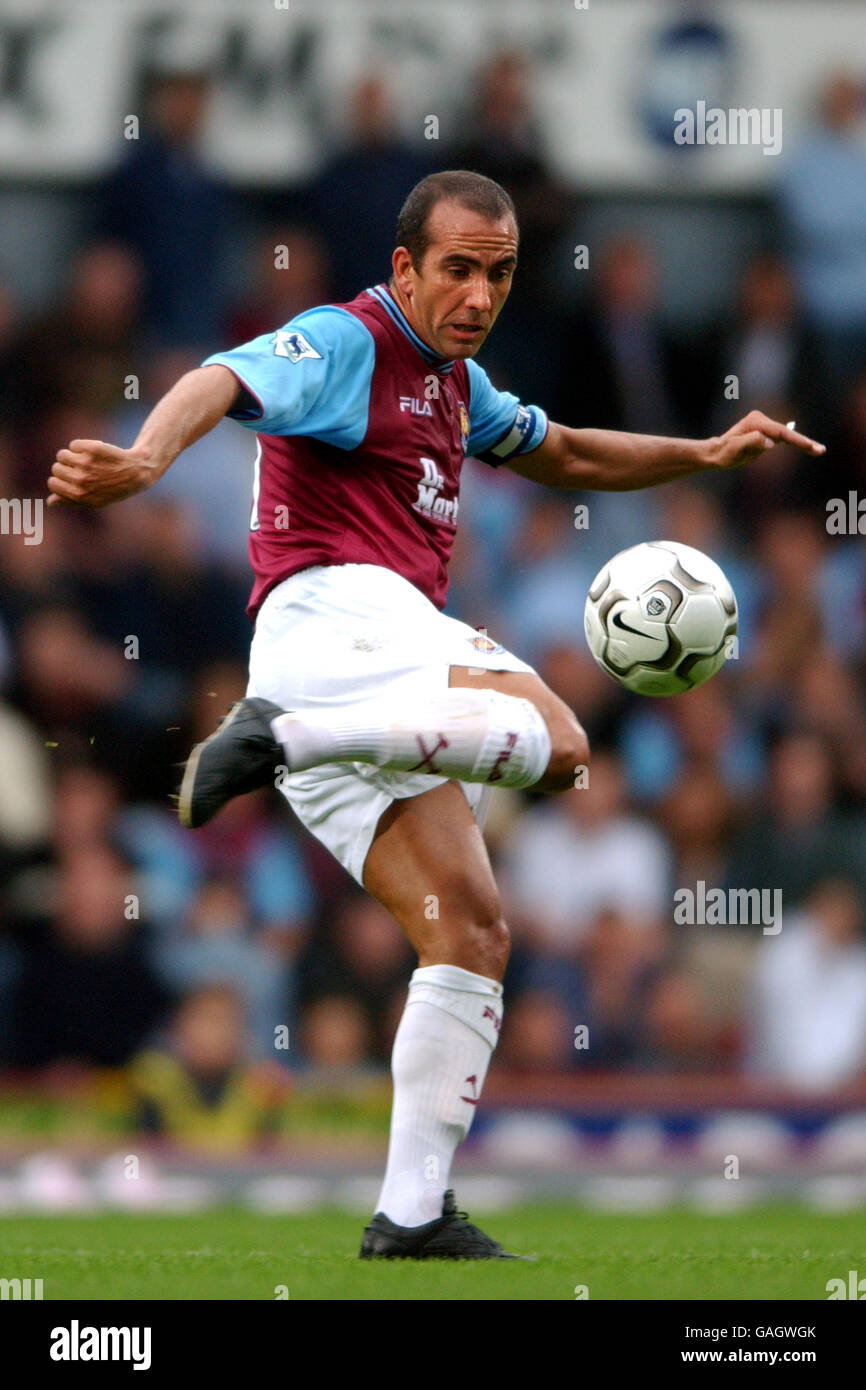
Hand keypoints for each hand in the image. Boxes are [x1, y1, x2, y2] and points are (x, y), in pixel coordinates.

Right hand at [47, 439, 156, 508]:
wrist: (137, 473)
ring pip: (62, 455)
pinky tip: (93, 452)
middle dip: (65, 468)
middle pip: (56, 468)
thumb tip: (50, 502)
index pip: (52, 483)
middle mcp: (81, 480)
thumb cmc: (114, 489)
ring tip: (85, 460)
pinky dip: (80, 446)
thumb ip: (70, 501)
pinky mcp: (93, 449)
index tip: (70, 478)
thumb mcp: (94, 501)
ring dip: (71, 456)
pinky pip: (73, 445)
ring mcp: (86, 463)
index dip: (59, 480)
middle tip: (81, 469)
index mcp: (79, 495)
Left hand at [705, 410, 825, 470]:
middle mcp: (762, 420)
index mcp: (756, 422)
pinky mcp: (765, 432)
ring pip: (786, 435)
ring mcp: (764, 425)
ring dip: (802, 443)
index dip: (797, 439)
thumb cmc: (725, 452)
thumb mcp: (736, 449)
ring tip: (818, 450)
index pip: (781, 432)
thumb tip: (770, 442)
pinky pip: (782, 438)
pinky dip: (794, 443)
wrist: (717, 453)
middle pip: (787, 433)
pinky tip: (807, 447)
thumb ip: (752, 442)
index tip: (810, 447)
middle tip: (821, 450)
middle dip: (804, 442)